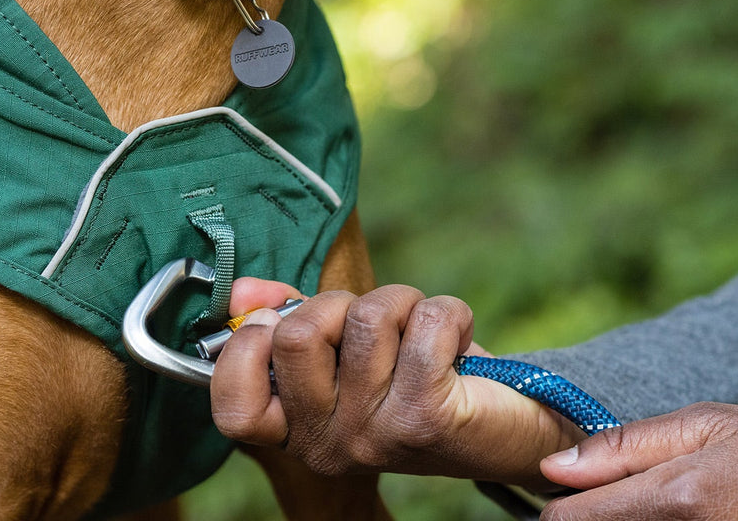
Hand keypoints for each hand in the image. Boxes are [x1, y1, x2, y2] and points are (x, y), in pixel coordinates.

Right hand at [210, 279, 584, 486]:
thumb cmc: (412, 381)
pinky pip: (425, 323)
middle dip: (337, 301)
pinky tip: (456, 337)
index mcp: (296, 432)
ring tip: (418, 329)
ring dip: (402, 302)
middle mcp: (327, 445)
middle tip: (369, 323)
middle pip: (296, 336)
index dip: (246, 349)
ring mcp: (375, 436)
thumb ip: (284, 319)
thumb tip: (243, 292)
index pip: (235, 408)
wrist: (501, 432)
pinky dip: (448, 312)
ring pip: (367, 318)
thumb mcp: (339, 351)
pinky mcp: (427, 418)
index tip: (279, 323)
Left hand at [540, 402, 737, 519]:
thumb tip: (553, 467)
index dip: (563, 501)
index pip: (567, 520)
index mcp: (676, 499)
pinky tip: (667, 518)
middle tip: (623, 493)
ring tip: (652, 504)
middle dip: (591, 514)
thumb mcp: (704, 426)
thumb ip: (623, 447)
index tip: (576, 487)